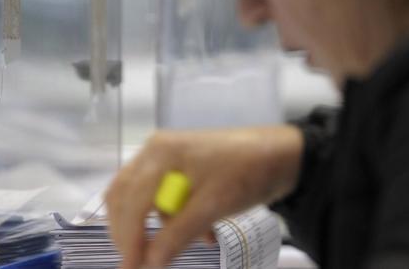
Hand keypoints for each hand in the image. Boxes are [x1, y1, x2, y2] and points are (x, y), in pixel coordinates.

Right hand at [105, 126, 302, 268]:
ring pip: (140, 198)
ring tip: (177, 247)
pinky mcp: (178, 166)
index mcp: (159, 155)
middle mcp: (154, 152)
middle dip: (130, 231)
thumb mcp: (213, 207)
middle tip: (141, 262)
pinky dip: (172, 218)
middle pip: (124, 196)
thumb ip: (177, 235)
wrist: (283, 154)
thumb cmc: (246, 174)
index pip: (130, 201)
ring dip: (154, 226)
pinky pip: (160, 196)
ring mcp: (164, 157)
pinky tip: (201, 233)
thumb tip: (149, 265)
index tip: (131, 268)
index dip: (127, 237)